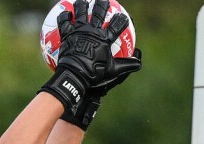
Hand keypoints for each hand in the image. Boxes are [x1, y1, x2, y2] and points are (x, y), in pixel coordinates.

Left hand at [40, 0, 141, 128]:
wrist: (74, 75)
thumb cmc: (94, 74)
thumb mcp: (112, 71)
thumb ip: (126, 65)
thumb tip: (139, 63)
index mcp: (104, 39)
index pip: (116, 25)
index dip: (121, 20)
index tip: (123, 17)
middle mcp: (92, 31)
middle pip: (99, 13)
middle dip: (102, 5)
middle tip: (104, 1)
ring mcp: (79, 31)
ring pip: (81, 12)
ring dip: (83, 5)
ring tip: (84, 1)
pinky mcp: (67, 34)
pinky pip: (64, 22)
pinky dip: (65, 17)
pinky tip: (67, 13)